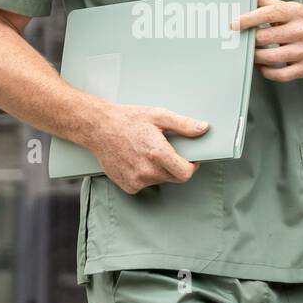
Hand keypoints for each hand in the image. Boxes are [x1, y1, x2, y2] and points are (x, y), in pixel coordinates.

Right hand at [92, 103, 209, 192]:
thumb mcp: (158, 116)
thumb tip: (203, 128)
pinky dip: (144, 175)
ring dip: (158, 170)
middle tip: (164, 150)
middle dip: (174, 166)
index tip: (189, 159)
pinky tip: (136, 160)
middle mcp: (147, 170)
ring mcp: (136, 180)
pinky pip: (145, 184)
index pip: (185, 173)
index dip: (191, 167)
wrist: (98, 128)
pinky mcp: (128, 186)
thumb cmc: (128, 120)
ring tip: (146, 152)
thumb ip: (183, 124)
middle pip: (174, 177)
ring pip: (159, 180)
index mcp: (157, 153)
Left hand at [231, 0, 302, 81]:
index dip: (248, 19)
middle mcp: (302, 30)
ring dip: (256, 57)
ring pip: (272, 57)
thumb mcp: (284, 7)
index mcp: (295, 11)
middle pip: (266, 37)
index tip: (233, 24)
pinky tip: (262, 66)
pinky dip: (267, 72)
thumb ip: (262, 0)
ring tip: (249, 54)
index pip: (268, 14)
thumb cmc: (299, 20)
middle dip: (250, 40)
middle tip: (241, 41)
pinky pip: (282, 74)